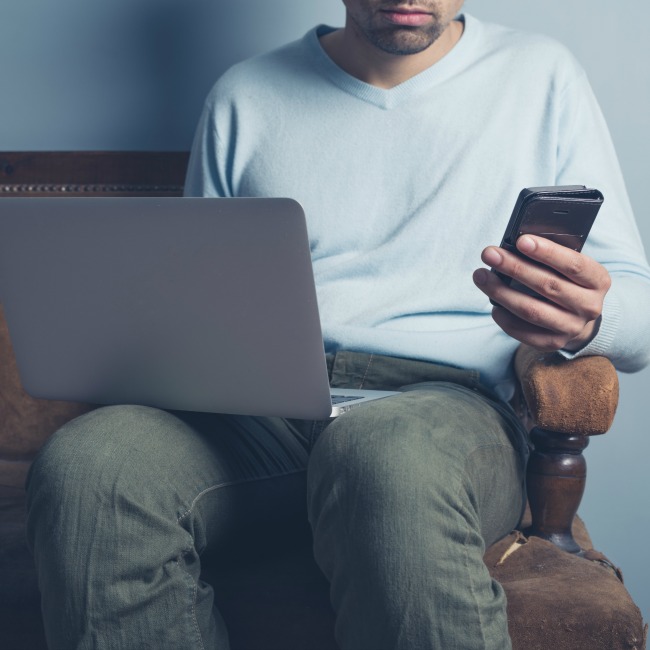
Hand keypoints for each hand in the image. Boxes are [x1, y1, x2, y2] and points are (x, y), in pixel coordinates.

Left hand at [472, 235, 610, 351]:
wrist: (578, 317)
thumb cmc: (567, 282)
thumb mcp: (569, 266)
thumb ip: (550, 257)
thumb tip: (514, 245)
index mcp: (598, 280)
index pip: (573, 265)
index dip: (547, 252)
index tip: (521, 241)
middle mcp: (589, 306)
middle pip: (547, 286)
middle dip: (514, 268)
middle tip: (489, 254)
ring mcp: (571, 328)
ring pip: (531, 310)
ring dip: (501, 292)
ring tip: (481, 276)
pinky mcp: (552, 343)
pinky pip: (522, 331)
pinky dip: (504, 316)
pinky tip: (493, 304)